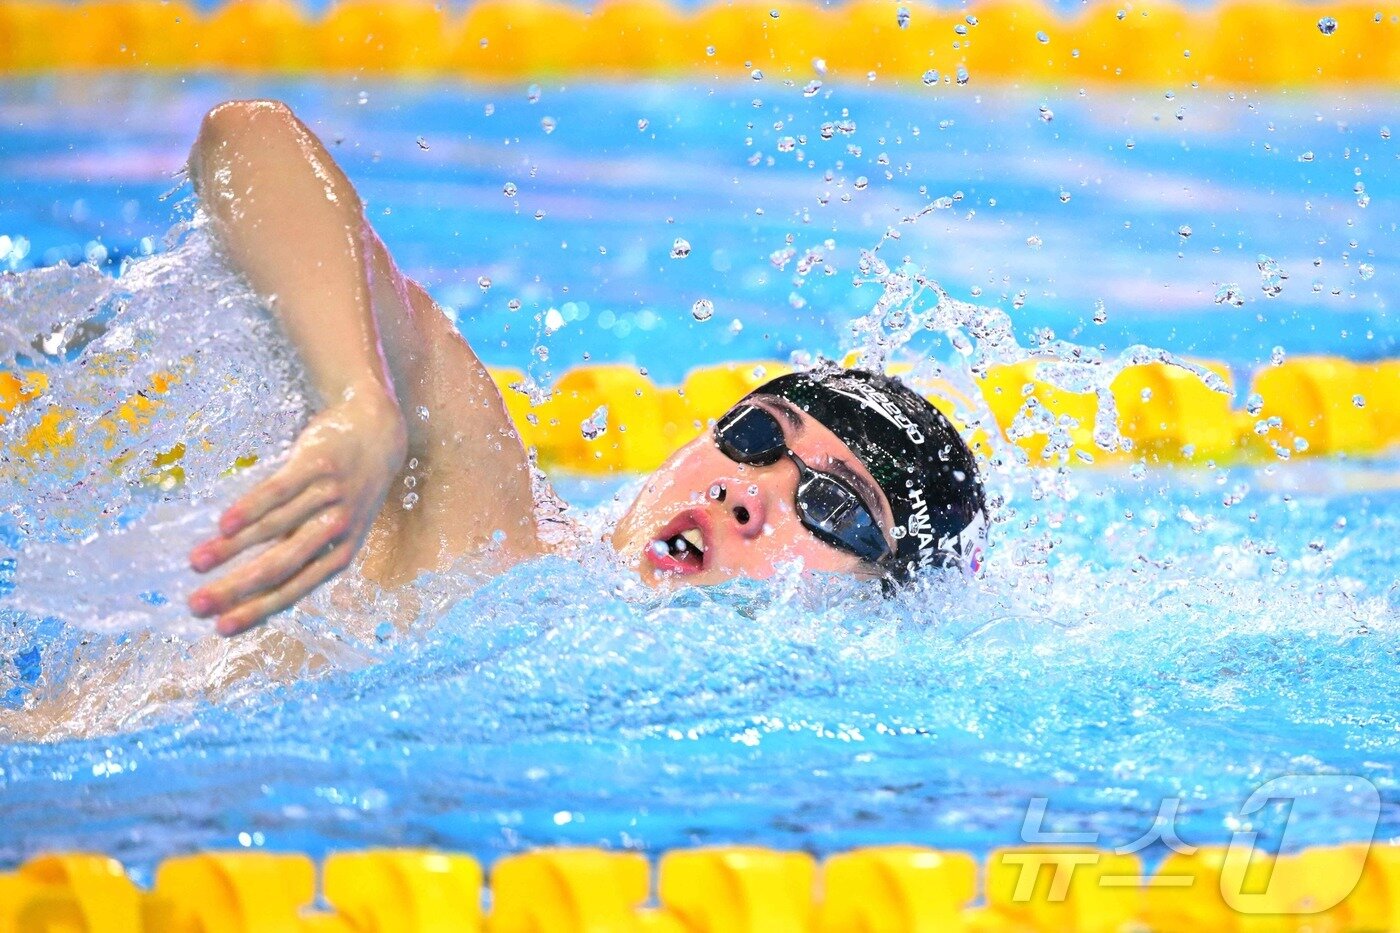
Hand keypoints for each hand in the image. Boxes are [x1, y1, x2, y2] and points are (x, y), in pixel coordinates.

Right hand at [187, 388, 406, 635]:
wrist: (379, 433)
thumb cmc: (347, 492)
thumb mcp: (335, 528)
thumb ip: (300, 552)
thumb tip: (248, 588)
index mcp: (341, 552)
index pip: (295, 589)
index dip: (257, 610)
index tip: (219, 629)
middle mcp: (337, 527)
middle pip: (280, 565)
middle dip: (236, 589)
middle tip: (196, 606)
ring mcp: (329, 494)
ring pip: (273, 528)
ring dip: (231, 549)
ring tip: (195, 563)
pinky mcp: (317, 463)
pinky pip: (279, 490)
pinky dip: (250, 509)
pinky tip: (223, 525)